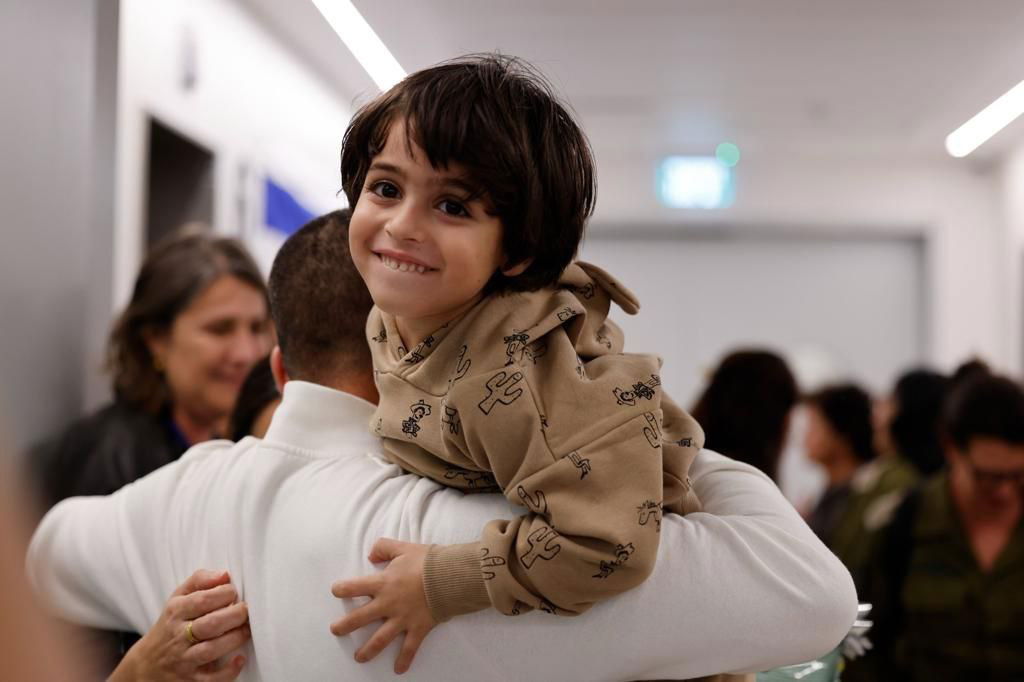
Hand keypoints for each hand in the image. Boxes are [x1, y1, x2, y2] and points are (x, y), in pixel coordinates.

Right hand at [109, 569, 249, 681]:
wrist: (147, 664)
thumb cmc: (172, 624)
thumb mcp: (178, 597)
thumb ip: (201, 580)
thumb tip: (225, 575)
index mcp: (176, 611)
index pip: (201, 600)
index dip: (224, 594)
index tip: (234, 592)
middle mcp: (178, 636)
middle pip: (210, 625)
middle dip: (235, 615)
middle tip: (246, 610)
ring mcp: (184, 659)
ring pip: (211, 650)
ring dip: (235, 639)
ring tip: (246, 629)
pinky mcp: (191, 679)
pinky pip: (211, 679)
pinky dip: (228, 671)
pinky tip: (239, 659)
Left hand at [330, 538, 436, 673]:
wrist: (450, 576)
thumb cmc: (427, 561)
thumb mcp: (403, 547)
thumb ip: (384, 548)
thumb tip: (371, 555)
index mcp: (383, 584)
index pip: (355, 587)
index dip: (342, 589)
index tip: (336, 591)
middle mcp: (388, 604)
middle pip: (360, 618)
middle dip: (345, 626)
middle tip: (335, 630)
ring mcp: (402, 619)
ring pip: (380, 639)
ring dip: (368, 650)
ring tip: (359, 658)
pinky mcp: (417, 628)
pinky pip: (410, 648)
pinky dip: (404, 660)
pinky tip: (398, 669)